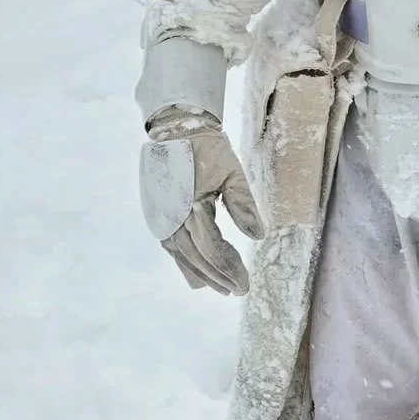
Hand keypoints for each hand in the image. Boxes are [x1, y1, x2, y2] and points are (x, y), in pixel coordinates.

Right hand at [139, 109, 263, 294]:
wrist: (176, 130)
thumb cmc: (208, 149)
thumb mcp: (232, 172)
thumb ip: (243, 205)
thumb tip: (259, 236)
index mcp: (190, 205)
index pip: (211, 247)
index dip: (229, 267)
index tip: (245, 283)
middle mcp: (171, 217)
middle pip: (197, 257)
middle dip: (219, 276)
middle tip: (240, 289)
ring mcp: (162, 220)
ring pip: (183, 257)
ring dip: (204, 273)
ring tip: (224, 287)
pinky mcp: (159, 218)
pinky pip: (174, 248)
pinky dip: (188, 262)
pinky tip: (202, 273)